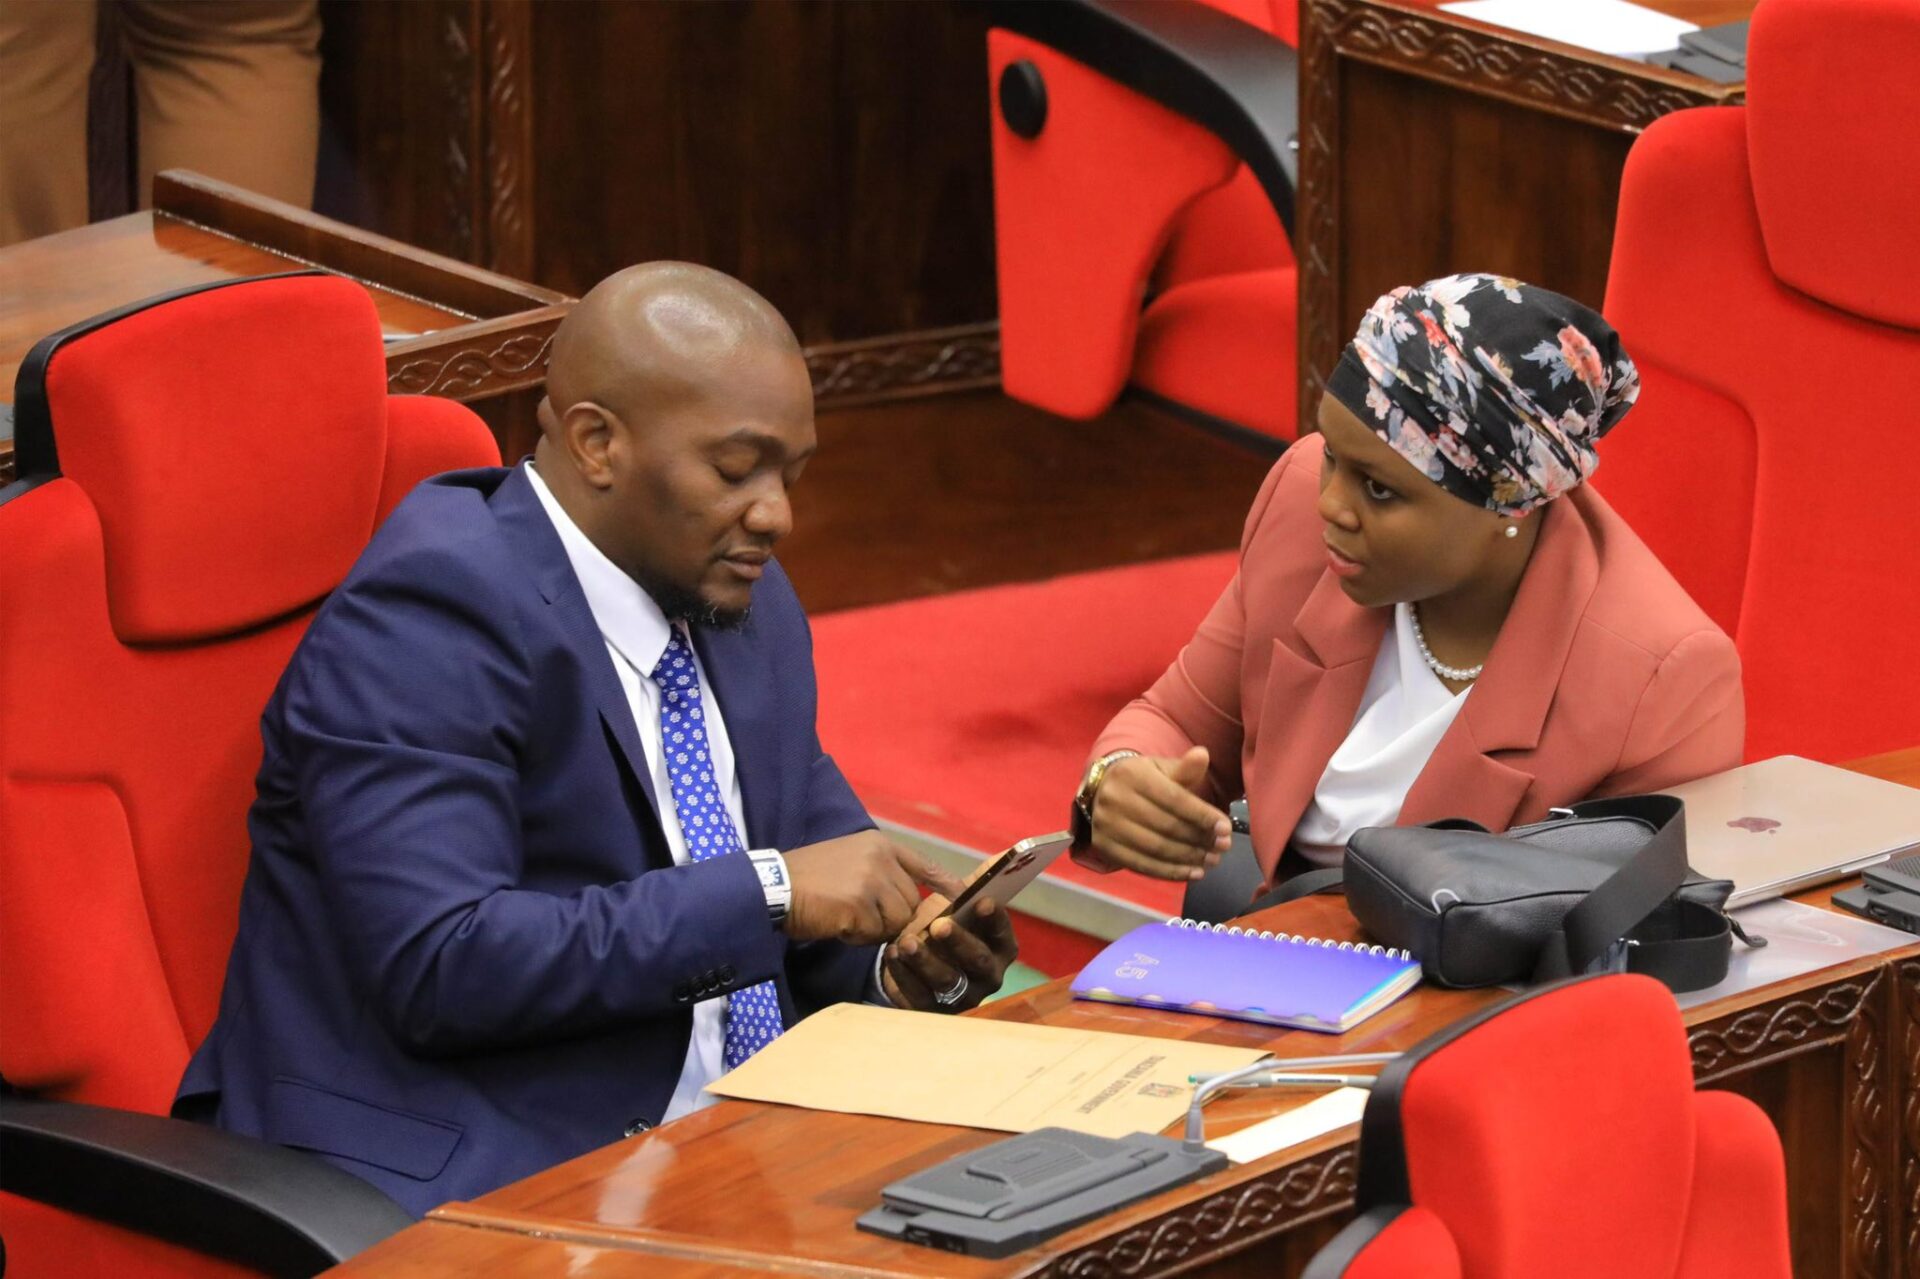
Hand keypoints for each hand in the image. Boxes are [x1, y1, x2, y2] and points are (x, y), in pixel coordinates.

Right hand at [782, 831, 947, 944]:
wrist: (773, 887)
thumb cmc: (808, 877)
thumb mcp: (849, 859)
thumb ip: (881, 873)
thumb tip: (911, 903)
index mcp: (880, 844)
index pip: (924, 865)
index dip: (946, 884)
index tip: (965, 897)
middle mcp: (880, 858)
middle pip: (911, 902)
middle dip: (892, 918)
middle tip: (859, 916)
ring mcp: (871, 880)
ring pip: (897, 921)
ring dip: (875, 929)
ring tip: (845, 917)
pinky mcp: (859, 905)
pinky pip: (874, 934)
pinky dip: (857, 937)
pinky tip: (837, 924)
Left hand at [881, 883, 1018, 1013]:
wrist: (918, 961)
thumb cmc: (947, 926)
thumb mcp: (961, 905)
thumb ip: (980, 883)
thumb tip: (1007, 854)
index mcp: (1000, 947)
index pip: (1003, 933)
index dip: (995, 919)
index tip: (982, 901)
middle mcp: (988, 975)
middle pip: (978, 961)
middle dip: (959, 941)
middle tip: (939, 924)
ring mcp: (962, 997)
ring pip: (947, 980)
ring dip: (926, 960)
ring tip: (906, 941)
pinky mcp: (933, 1010)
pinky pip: (919, 996)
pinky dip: (904, 975)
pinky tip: (892, 955)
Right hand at [1090, 745, 1232, 880]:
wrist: (1104, 793)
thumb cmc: (1143, 781)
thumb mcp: (1162, 769)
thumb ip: (1185, 768)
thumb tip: (1203, 755)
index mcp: (1132, 774)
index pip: (1174, 799)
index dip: (1202, 815)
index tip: (1226, 828)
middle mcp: (1114, 798)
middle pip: (1166, 826)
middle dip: (1199, 839)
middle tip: (1223, 847)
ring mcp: (1106, 825)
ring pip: (1156, 848)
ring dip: (1189, 858)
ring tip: (1212, 860)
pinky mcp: (1104, 847)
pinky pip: (1142, 865)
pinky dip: (1171, 872)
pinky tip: (1193, 873)